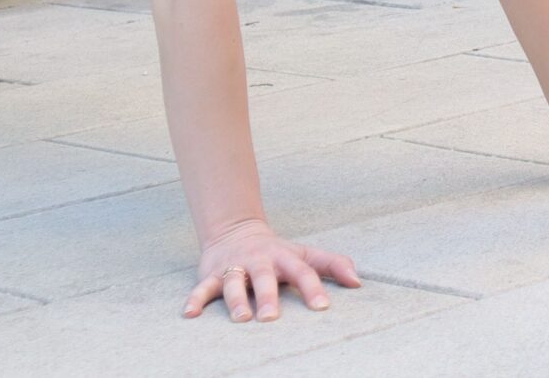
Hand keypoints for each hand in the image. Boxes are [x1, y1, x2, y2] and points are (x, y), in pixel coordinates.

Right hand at [183, 220, 359, 322]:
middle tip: (272, 317)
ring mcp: (235, 268)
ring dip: (236, 300)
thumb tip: (358, 282)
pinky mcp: (213, 275)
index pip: (302, 271)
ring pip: (235, 283)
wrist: (237, 231)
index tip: (323, 307)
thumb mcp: (305, 254)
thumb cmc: (278, 252)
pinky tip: (189, 314)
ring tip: (240, 318)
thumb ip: (333, 264)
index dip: (313, 287)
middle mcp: (259, 262)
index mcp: (284, 258)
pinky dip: (196, 299)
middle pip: (265, 278)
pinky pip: (203, 288)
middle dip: (268, 297)